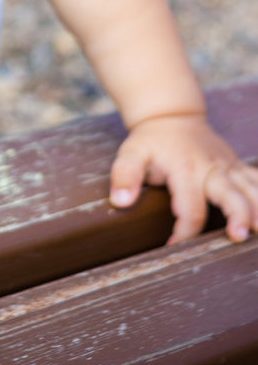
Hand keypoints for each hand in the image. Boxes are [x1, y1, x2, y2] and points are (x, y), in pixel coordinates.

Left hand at [109, 113, 257, 243]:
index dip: (184, 231)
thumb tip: (120, 202)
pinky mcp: (238, 168)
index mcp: (185, 169)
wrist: (172, 116)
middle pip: (230, 194)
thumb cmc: (151, 141)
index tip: (175, 248)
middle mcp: (211, 169)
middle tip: (239, 236)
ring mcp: (229, 168)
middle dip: (237, 215)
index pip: (189, 207)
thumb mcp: (131, 153)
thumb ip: (125, 175)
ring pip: (252, 189)